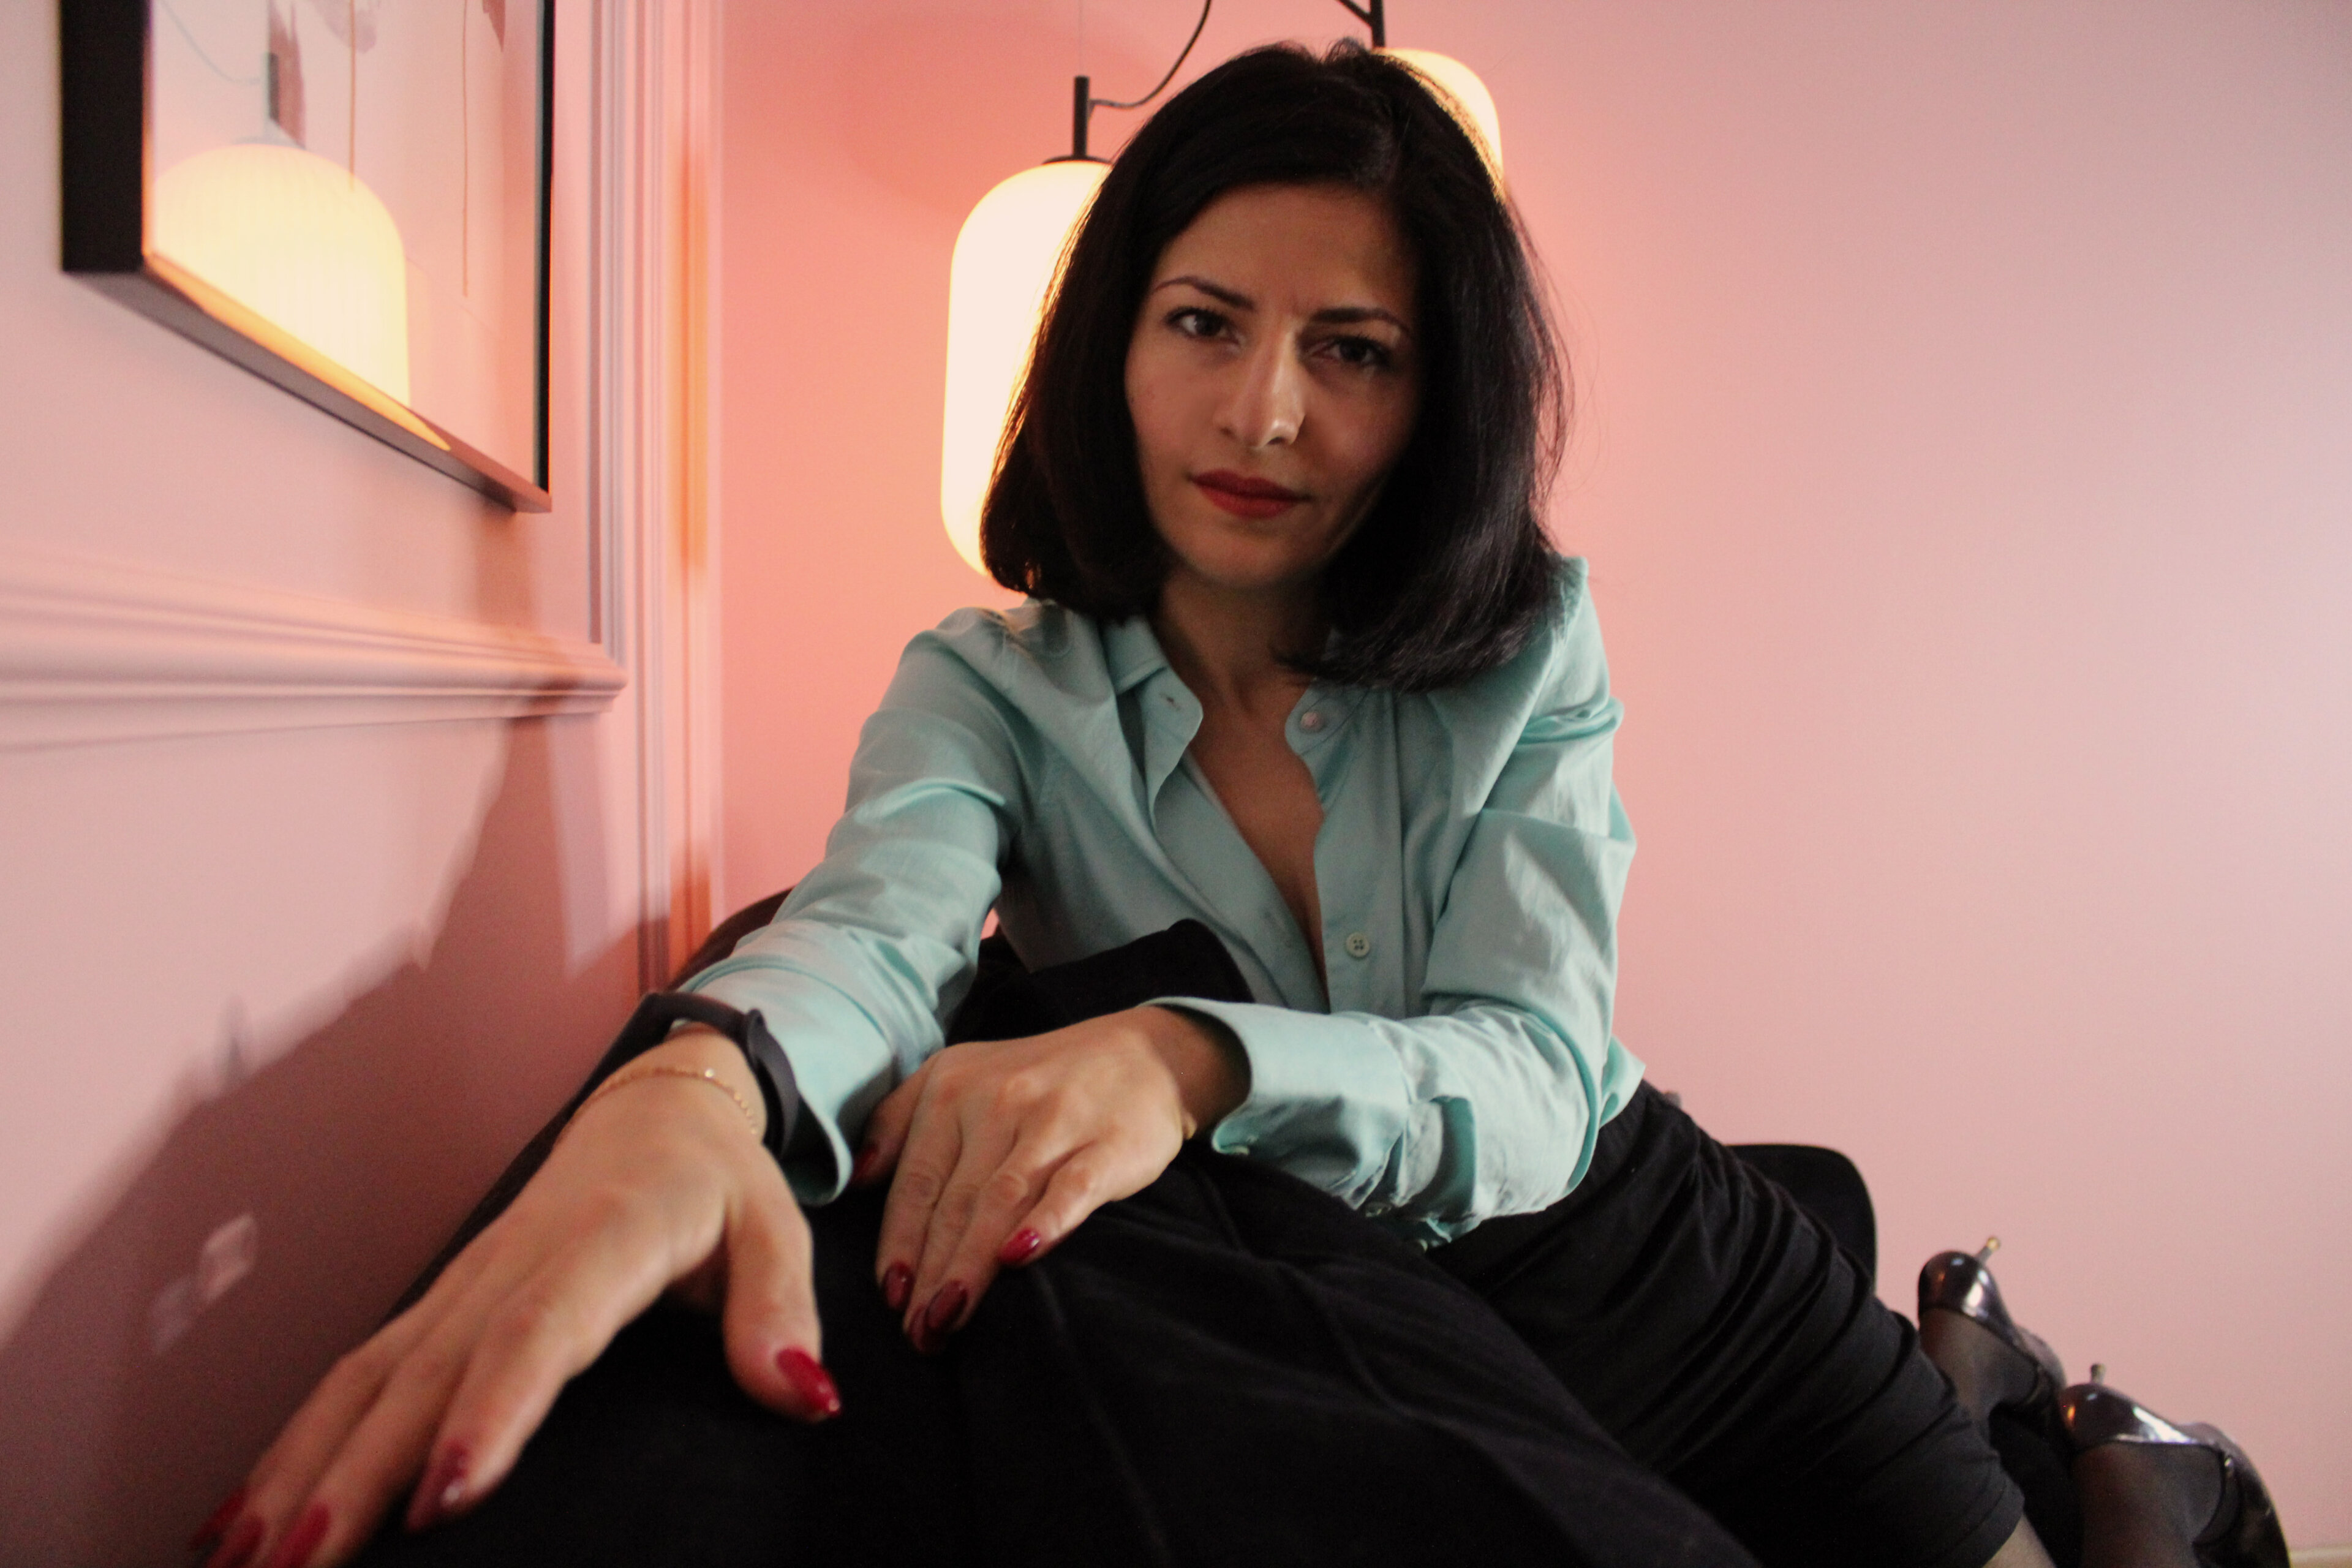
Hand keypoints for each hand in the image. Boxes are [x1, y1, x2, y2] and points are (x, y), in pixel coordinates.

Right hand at [193, 1029, 834, 1567]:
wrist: (661, 1108)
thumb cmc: (722, 1184)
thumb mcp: (777, 1231)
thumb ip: (781, 1312)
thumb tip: (802, 1396)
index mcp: (605, 1237)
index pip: (541, 1329)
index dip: (491, 1410)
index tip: (448, 1495)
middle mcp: (514, 1261)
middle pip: (427, 1371)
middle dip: (360, 1473)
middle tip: (304, 1567)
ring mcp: (463, 1282)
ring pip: (368, 1379)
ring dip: (304, 1467)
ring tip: (247, 1563)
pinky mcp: (438, 1302)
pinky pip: (356, 1374)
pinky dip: (296, 1444)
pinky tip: (244, 1520)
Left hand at [856, 1006, 1246, 1351]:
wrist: (1145, 1055)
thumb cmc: (1040, 1079)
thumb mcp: (958, 1074)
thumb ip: (898, 1119)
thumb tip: (856, 1179)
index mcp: (952, 1091)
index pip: (916, 1181)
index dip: (898, 1242)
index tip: (889, 1296)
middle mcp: (998, 1103)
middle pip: (954, 1201)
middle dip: (929, 1272)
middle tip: (916, 1332)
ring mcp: (1054, 1123)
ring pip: (1001, 1200)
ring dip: (970, 1264)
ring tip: (948, 1318)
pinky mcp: (1106, 1144)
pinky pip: (1071, 1186)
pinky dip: (1045, 1221)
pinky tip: (1019, 1256)